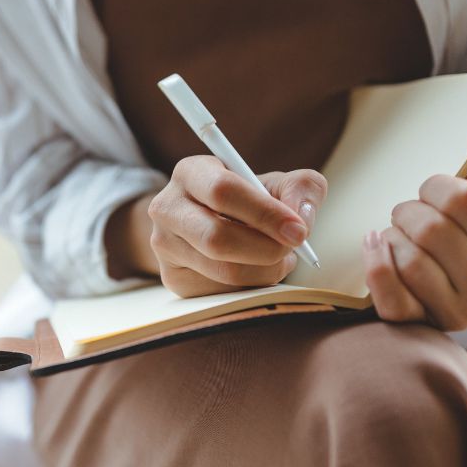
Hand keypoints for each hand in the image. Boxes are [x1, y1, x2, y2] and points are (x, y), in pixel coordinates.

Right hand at [147, 155, 327, 297]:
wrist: (215, 222)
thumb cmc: (251, 200)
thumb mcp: (277, 184)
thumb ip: (301, 188)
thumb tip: (301, 218)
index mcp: (191, 172)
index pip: (223, 191)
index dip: (265, 213)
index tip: (299, 230)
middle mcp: (168, 207)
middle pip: (217, 238)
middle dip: (267, 248)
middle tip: (294, 248)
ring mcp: (165, 246)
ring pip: (223, 272)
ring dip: (265, 270)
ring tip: (280, 257)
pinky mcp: (173, 279)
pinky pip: (222, 294)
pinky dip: (253, 286)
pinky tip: (258, 269)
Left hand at [363, 167, 466, 330]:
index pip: (460, 202)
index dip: (438, 187)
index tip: (438, 192)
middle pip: (430, 231)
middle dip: (412, 210)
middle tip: (415, 211)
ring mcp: (458, 315)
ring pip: (409, 261)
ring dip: (394, 235)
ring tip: (404, 232)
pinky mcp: (425, 325)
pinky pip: (391, 300)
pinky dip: (377, 265)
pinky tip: (376, 244)